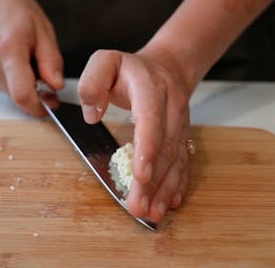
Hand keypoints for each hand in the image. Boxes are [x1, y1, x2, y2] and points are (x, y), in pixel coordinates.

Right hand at [0, 0, 63, 115]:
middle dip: (38, 94)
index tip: (52, 104)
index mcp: (9, 50)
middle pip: (20, 97)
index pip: (22, 94)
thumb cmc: (14, 11)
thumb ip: (51, 61)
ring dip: (28, 87)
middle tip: (46, 75)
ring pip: (14, 95)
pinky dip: (18, 82)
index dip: (39, 106)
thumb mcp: (43, 30)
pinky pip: (7, 89)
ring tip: (30, 62)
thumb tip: (57, 86)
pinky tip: (19, 64)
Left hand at [78, 49, 192, 222]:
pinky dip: (176, 184)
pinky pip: (182, 162)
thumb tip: (92, 114)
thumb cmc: (129, 69)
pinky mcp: (182, 137)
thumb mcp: (105, 61)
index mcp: (151, 88)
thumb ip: (92, 82)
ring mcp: (180, 124)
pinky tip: (171, 202)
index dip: (148, 149)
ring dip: (165, 188)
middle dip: (153, 181)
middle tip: (139, 207)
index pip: (152, 120)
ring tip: (152, 213)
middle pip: (165, 147)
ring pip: (176, 159)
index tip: (141, 176)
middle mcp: (171, 107)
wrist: (166, 68)